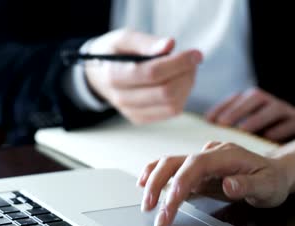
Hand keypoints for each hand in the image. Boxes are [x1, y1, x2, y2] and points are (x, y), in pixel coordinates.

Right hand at [85, 28, 202, 123]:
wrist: (98, 75)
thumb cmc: (114, 53)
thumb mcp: (123, 39)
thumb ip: (145, 42)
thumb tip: (170, 45)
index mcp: (114, 75)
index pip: (152, 73)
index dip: (178, 63)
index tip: (196, 53)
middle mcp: (121, 98)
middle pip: (165, 93)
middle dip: (186, 75)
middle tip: (192, 61)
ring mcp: (131, 112)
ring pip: (172, 106)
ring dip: (187, 86)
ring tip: (186, 70)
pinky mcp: (140, 118)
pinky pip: (170, 112)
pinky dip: (181, 96)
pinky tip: (178, 82)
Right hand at [138, 142, 291, 225]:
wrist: (273, 171)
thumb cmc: (271, 179)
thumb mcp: (268, 186)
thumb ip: (247, 185)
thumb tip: (228, 185)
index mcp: (225, 155)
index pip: (196, 164)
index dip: (180, 182)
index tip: (171, 202)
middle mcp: (209, 153)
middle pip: (175, 161)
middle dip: (159, 184)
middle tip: (152, 209)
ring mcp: (200, 159)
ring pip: (169, 163)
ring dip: (153, 180)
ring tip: (146, 201)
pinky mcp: (195, 168)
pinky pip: (171, 168)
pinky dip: (155, 175)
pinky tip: (144, 183)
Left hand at [206, 88, 294, 141]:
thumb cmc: (262, 152)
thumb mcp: (243, 144)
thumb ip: (227, 140)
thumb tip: (205, 143)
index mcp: (255, 106)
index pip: (238, 98)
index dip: (224, 106)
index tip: (209, 119)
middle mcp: (271, 106)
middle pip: (256, 97)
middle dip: (238, 110)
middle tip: (223, 123)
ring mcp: (290, 113)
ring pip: (275, 108)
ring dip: (258, 118)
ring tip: (244, 130)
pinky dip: (283, 128)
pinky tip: (270, 136)